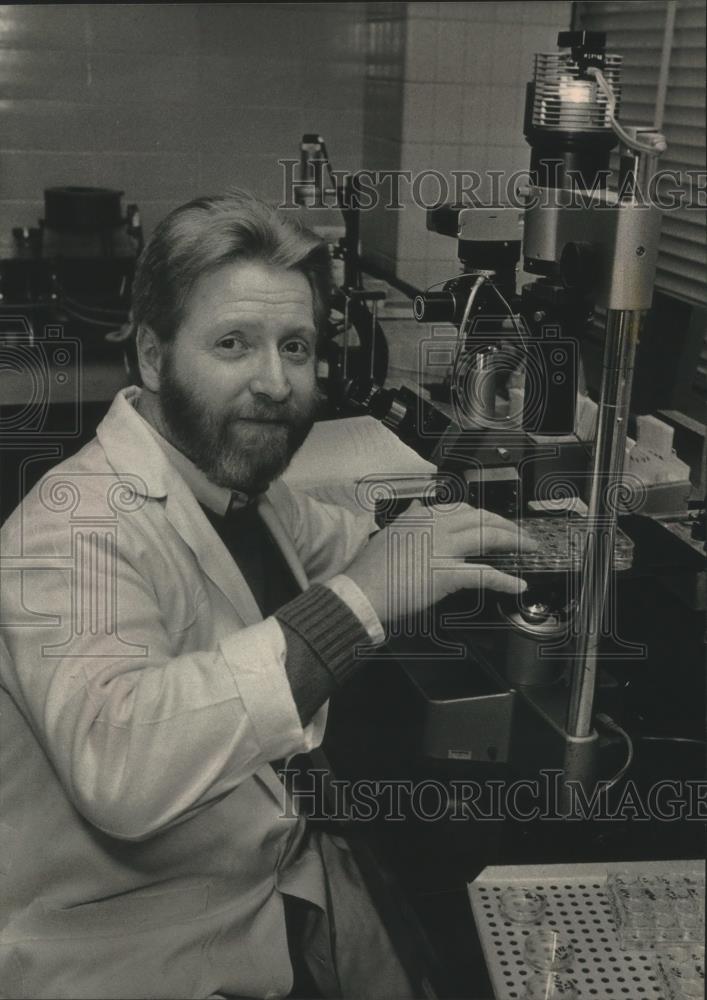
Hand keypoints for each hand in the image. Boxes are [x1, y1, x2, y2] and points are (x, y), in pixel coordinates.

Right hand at [345, 501, 536, 623]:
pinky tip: (518, 585)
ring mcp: (443, 548)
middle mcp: (435, 525)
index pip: (462, 509)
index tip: (493, 523)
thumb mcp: (389, 533)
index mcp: (421, 516)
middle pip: (482, 518)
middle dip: (506, 525)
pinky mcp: (447, 574)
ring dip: (514, 541)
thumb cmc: (371, 570)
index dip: (483, 516)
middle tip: (520, 535)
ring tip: (527, 548)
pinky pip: (485, 575)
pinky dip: (506, 581)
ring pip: (489, 537)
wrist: (360, 592)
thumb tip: (420, 506)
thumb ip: (409, 519)